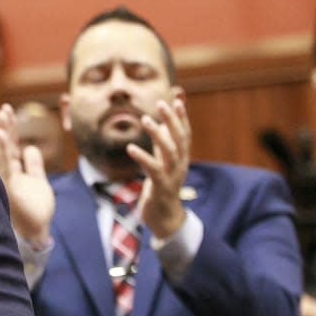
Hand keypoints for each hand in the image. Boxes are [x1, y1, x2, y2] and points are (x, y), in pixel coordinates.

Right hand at [0, 103, 54, 242]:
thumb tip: (30, 147)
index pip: (11, 145)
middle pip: (6, 145)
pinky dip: (4, 149)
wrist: (35, 232)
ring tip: (2, 117)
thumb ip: (34, 165)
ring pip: (4, 153)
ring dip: (3, 135)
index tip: (7, 111)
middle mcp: (8, 173)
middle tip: (4, 108)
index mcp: (14, 170)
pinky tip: (2, 135)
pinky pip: (7, 164)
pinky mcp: (10, 187)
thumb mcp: (39, 182)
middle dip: (5, 126)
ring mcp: (7, 180)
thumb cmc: (35, 210)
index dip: (10, 128)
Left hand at [128, 98, 189, 239]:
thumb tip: (162, 122)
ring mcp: (173, 176)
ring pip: (169, 151)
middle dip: (172, 119)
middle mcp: (180, 164)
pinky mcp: (161, 187)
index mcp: (181, 157)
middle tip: (161, 103)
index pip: (185, 132)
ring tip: (145, 119)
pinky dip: (143, 157)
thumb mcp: (163, 161)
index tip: (177, 97)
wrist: (164, 217)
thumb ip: (162, 142)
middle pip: (180, 138)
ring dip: (157, 134)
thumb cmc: (161, 186)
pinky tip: (130, 147)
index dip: (181, 116)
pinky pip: (153, 169)